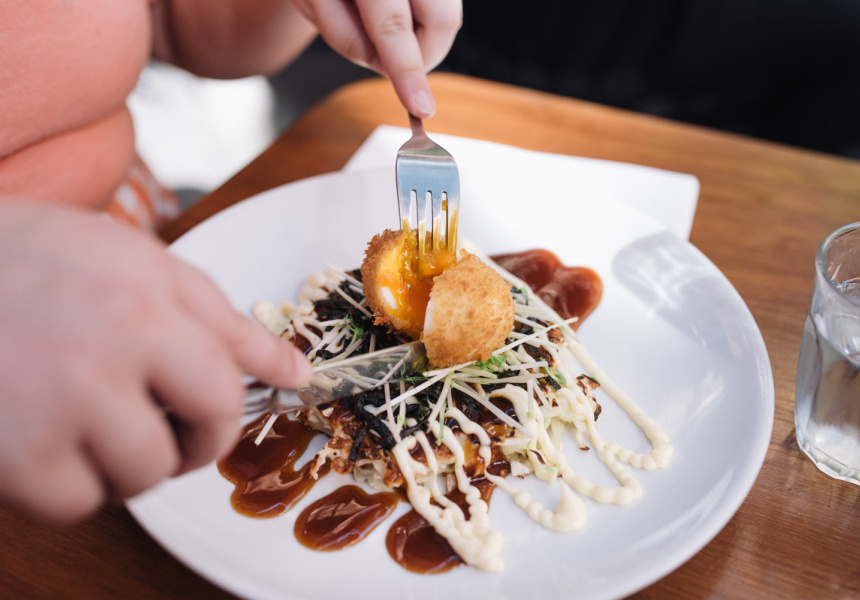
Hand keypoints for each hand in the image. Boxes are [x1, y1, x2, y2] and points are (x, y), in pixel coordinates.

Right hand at [0, 202, 311, 523]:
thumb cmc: (31, 262)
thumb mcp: (133, 262)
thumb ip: (218, 317)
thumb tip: (293, 371)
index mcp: (144, 298)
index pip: (227, 380)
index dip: (227, 409)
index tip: (217, 415)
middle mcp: (107, 350)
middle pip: (201, 435)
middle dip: (193, 440)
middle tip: (160, 424)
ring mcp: (56, 404)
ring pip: (142, 475)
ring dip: (125, 462)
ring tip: (88, 422)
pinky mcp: (12, 454)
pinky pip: (76, 503)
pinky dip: (69, 486)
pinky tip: (47, 441)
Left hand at [292, 0, 461, 117]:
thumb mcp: (317, 6)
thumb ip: (349, 40)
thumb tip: (391, 69)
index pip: (392, 25)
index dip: (408, 70)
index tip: (421, 107)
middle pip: (441, 19)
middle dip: (426, 55)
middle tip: (399, 62)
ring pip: (449, 14)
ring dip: (425, 36)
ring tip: (387, 23)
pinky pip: (448, 6)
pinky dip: (428, 20)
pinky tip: (400, 11)